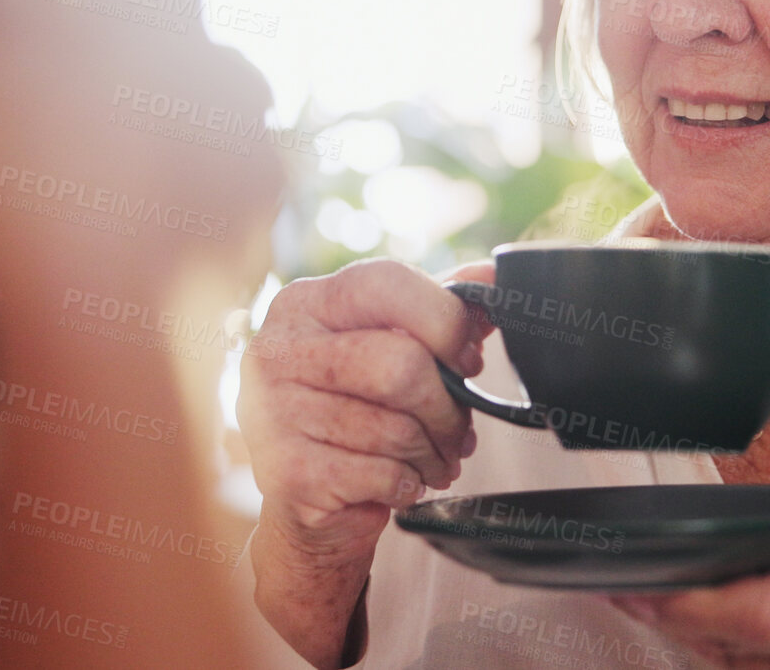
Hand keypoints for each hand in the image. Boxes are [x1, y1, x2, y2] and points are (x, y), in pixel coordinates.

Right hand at [238, 259, 493, 667]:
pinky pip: (383, 474)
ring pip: (397, 428)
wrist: (303, 497)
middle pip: (401, 364)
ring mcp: (275, 412)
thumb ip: (433, 311)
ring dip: (432, 454)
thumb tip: (494, 273)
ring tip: (431, 462)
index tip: (468, 359)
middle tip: (457, 433)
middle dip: (447, 409)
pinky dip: (408, 485)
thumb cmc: (349, 411)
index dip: (445, 320)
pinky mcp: (289, 471)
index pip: (386, 283)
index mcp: (303, 304)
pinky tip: (400, 483)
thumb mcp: (383, 348)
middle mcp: (278, 349)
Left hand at [611, 408, 769, 668]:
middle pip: (740, 640)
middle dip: (671, 615)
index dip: (680, 606)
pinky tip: (734, 600)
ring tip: (657, 585)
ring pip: (765, 654)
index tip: (630, 583)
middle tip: (618, 578)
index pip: (753, 611)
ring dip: (706, 626)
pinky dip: (754, 634)